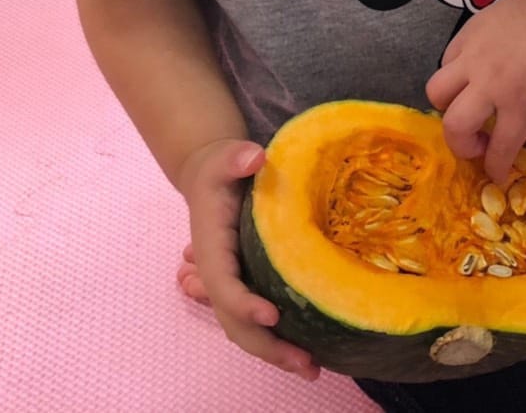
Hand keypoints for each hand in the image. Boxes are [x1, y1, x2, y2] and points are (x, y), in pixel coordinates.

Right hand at [176, 139, 318, 380]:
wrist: (213, 177)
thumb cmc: (222, 167)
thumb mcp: (225, 156)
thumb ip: (234, 157)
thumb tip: (253, 158)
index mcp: (213, 250)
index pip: (225, 285)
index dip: (244, 304)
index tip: (273, 315)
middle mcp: (221, 275)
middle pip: (236, 322)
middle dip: (268, 346)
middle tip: (307, 365)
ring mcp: (235, 284)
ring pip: (248, 329)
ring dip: (277, 353)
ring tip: (313, 370)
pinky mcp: (251, 286)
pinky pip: (260, 321)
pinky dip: (281, 340)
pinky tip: (311, 351)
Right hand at [427, 0, 525, 185]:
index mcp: (519, 102)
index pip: (498, 149)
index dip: (495, 169)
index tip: (497, 174)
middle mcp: (489, 83)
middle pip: (454, 126)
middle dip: (462, 145)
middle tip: (478, 143)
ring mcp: (474, 56)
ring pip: (437, 91)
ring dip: (448, 106)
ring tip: (468, 105)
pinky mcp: (467, 33)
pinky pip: (446, 59)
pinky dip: (453, 72)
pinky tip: (472, 73)